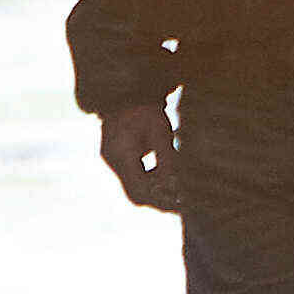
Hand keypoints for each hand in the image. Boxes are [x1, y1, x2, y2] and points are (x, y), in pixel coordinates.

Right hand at [98, 96, 182, 212]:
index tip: (181, 203)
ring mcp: (110, 159)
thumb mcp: (161, 131)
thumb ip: (167, 159)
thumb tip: (177, 186)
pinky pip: (131, 177)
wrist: (127, 90)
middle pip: (135, 194)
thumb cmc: (146, 109)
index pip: (141, 190)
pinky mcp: (114, 157)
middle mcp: (112, 160)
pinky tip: (164, 177)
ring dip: (155, 190)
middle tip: (182, 203)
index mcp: (122, 154)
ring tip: (178, 188)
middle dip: (159, 200)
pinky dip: (148, 180)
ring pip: (133, 187)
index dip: (161, 201)